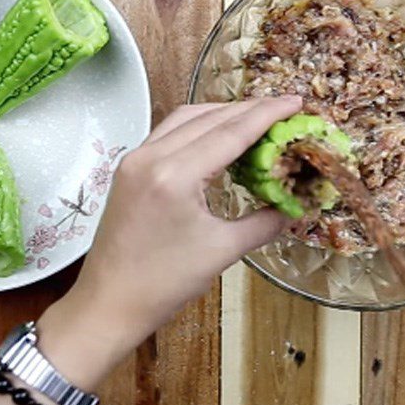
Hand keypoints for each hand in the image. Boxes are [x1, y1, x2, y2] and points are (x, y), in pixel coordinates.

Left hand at [38, 96, 301, 387]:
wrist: (108, 303)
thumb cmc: (163, 283)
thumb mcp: (222, 252)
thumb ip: (262, 223)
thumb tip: (292, 207)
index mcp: (174, 175)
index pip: (230, 132)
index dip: (267, 114)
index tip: (295, 100)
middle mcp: (150, 156)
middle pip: (208, 118)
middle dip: (248, 110)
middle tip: (282, 109)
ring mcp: (135, 159)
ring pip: (185, 118)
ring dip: (221, 113)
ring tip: (254, 117)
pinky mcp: (128, 167)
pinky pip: (167, 133)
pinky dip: (196, 127)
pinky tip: (217, 136)